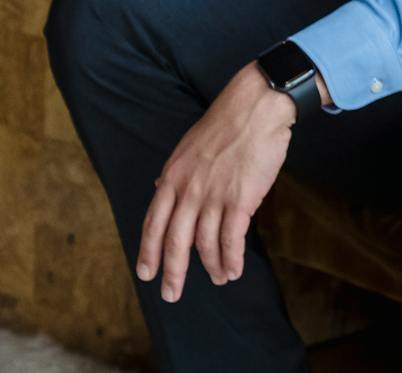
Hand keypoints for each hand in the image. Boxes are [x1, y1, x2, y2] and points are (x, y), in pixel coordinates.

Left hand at [136, 63, 293, 301]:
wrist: (256, 107)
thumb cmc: (227, 122)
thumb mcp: (188, 147)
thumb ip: (176, 173)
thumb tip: (160, 188)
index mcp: (172, 177)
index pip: (153, 223)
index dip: (149, 251)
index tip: (145, 273)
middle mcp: (188, 190)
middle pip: (175, 241)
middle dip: (172, 271)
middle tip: (171, 294)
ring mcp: (214, 196)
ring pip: (205, 243)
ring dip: (211, 266)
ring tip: (218, 279)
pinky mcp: (241, 199)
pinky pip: (232, 238)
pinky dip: (231, 258)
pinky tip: (233, 270)